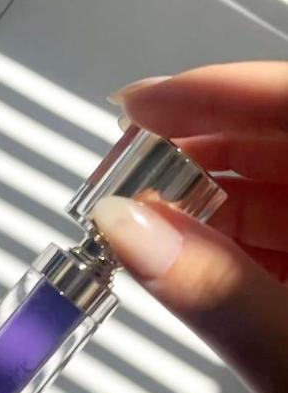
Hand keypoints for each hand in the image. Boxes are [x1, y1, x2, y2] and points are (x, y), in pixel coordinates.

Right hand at [94, 61, 287, 392]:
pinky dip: (226, 248)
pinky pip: (282, 246)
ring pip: (282, 197)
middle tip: (121, 176)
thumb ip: (216, 296)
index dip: (221, 96)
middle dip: (197, 153)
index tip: (140, 107)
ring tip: (136, 221)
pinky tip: (180, 256)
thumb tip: (128, 232)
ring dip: (203, 204)